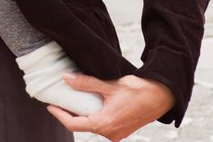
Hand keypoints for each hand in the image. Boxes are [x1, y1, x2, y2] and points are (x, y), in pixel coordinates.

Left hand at [47, 73, 174, 141]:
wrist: (162, 96)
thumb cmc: (138, 91)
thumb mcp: (109, 85)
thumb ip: (86, 83)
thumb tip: (66, 78)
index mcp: (105, 124)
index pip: (74, 124)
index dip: (60, 115)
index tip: (50, 106)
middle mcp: (110, 133)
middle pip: (82, 126)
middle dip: (70, 114)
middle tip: (59, 100)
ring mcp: (117, 134)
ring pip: (92, 126)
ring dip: (83, 115)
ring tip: (73, 101)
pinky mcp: (122, 131)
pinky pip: (102, 125)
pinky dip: (93, 116)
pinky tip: (89, 105)